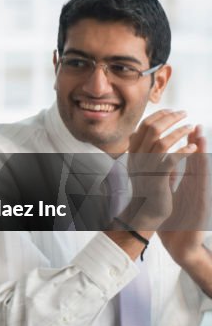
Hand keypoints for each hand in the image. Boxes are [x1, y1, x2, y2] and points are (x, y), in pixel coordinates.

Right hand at [121, 109, 198, 230]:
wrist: (144, 213)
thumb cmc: (148, 189)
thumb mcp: (144, 166)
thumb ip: (149, 151)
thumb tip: (156, 136)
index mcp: (133, 152)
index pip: (143, 126)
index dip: (159, 116)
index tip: (172, 111)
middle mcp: (136, 157)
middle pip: (151, 129)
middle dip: (169, 118)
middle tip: (184, 114)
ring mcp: (145, 167)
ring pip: (160, 141)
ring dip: (178, 132)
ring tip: (190, 127)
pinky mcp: (157, 178)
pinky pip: (170, 159)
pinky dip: (183, 152)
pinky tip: (193, 148)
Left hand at [159, 125, 209, 263]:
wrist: (180, 245)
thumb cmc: (176, 220)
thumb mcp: (169, 195)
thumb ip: (167, 179)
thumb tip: (160, 162)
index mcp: (187, 186)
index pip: (187, 161)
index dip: (187, 145)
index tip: (185, 128)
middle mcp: (194, 189)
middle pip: (197, 163)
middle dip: (197, 145)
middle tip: (197, 127)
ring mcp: (198, 198)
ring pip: (201, 174)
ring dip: (202, 156)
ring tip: (202, 140)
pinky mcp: (200, 209)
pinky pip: (201, 191)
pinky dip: (201, 178)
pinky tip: (201, 166)